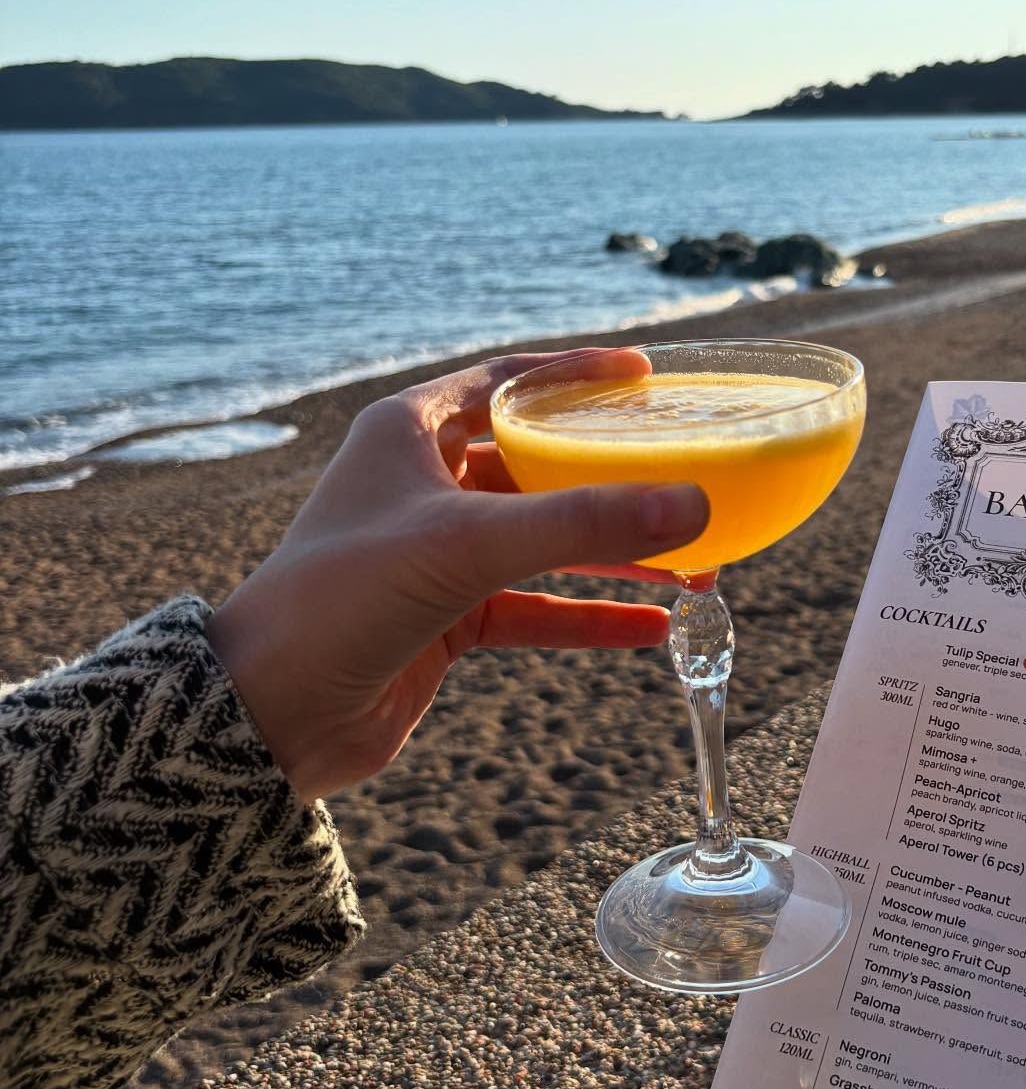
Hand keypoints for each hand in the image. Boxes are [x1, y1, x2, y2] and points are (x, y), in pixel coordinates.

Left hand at [207, 351, 707, 798]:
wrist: (269, 714)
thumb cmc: (343, 600)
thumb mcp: (467, 545)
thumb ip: (582, 522)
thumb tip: (694, 505)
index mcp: (408, 432)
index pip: (505, 381)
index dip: (574, 375)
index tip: (643, 373)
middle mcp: (422, 485)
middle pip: (536, 464)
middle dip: (611, 478)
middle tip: (683, 479)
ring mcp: (434, 555)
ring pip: (542, 541)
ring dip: (612, 554)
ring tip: (692, 569)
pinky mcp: (445, 618)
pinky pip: (534, 607)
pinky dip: (588, 615)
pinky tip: (652, 629)